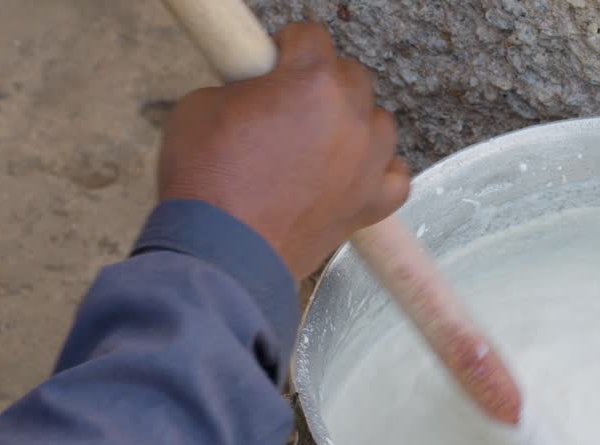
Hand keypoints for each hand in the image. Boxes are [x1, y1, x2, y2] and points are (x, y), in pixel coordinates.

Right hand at [157, 23, 409, 278]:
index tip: (272, 65)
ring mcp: (368, 162)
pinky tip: (355, 174)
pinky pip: (397, 176)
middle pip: (351, 77)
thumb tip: (259, 93)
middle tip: (289, 107)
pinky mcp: (372, 203)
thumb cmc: (207, 179)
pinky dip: (380, 172)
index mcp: (312, 81)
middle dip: (322, 84)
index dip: (285, 48)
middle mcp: (351, 116)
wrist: (223, 251)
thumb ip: (245, 87)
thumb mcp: (202, 105)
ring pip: (379, 123)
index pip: (311, 37)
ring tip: (320, 142)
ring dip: (354, 125)